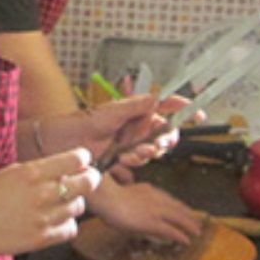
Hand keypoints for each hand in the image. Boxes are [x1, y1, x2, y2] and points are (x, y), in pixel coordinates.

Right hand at [0, 149, 102, 259]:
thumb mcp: (10, 173)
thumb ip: (40, 169)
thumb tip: (70, 167)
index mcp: (31, 173)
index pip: (75, 160)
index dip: (83, 159)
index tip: (82, 161)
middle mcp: (41, 194)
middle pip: (87, 183)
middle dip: (90, 178)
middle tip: (88, 179)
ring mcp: (43, 218)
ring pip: (79, 207)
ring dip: (73, 203)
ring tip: (59, 203)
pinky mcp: (42, 239)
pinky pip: (71, 229)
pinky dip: (66, 224)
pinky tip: (54, 220)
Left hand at [43, 95, 183, 170]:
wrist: (61, 144)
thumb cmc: (82, 122)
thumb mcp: (111, 111)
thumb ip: (136, 105)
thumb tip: (159, 98)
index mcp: (136, 111)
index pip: (166, 107)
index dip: (183, 109)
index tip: (197, 113)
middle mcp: (137, 126)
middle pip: (166, 132)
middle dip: (165, 139)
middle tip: (159, 143)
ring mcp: (131, 143)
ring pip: (154, 149)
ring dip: (147, 152)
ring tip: (132, 153)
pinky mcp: (124, 158)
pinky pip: (140, 161)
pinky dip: (135, 161)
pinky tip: (123, 160)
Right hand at [87, 177, 200, 245]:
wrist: (106, 197)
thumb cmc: (107, 194)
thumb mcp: (123, 190)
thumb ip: (131, 192)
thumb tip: (130, 187)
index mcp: (149, 190)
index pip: (168, 199)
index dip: (178, 206)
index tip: (184, 210)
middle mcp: (156, 199)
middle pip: (177, 208)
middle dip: (188, 215)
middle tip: (197, 222)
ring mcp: (155, 211)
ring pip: (178, 218)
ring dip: (189, 226)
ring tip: (197, 232)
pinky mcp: (152, 223)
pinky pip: (171, 230)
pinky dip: (180, 235)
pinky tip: (187, 240)